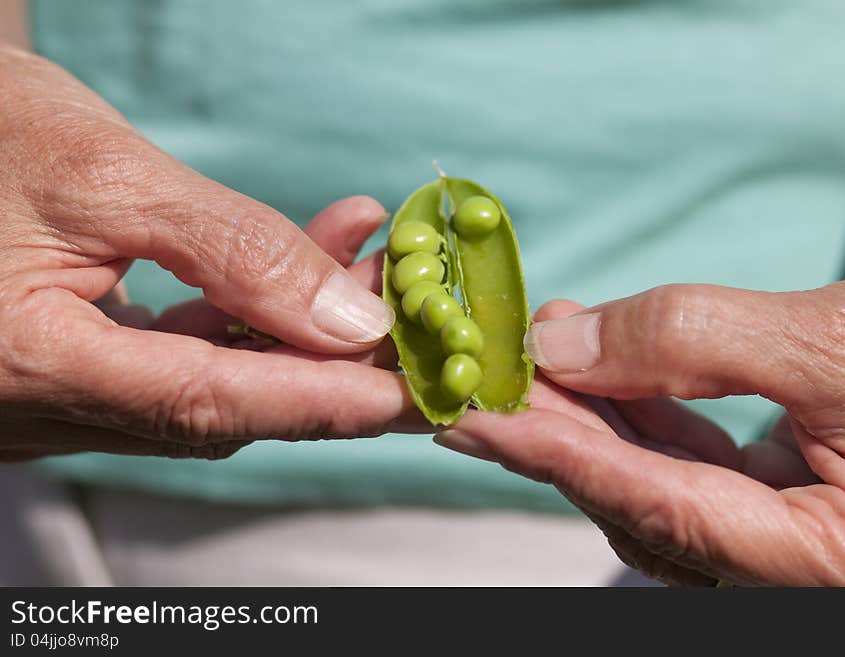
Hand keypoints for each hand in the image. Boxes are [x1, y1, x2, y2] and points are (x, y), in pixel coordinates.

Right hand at [0, 45, 418, 460]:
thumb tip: (348, 323)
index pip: (207, 404)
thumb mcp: (105, 174)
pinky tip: (304, 267)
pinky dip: (249, 318)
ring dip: (299, 333)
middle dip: (328, 367)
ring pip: (210, 385)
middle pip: (221, 405)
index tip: (413, 393)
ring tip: (371, 267)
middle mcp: (37, 407)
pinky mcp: (74, 373)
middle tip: (415, 324)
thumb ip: (233, 252)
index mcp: (26, 365)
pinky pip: (180, 359)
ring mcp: (54, 399)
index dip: (321, 402)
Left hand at [435, 278, 844, 585]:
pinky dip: (640, 410)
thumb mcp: (839, 343)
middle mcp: (796, 567)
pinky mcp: (785, 495)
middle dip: (558, 430)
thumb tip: (565, 343)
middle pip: (638, 498)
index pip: (652, 504)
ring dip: (591, 415)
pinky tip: (602, 361)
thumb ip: (697, 342)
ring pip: (655, 481)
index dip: (551, 453)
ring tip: (538, 348)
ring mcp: (789, 535)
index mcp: (825, 565)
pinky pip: (691, 462)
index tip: (468, 414)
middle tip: (487, 370)